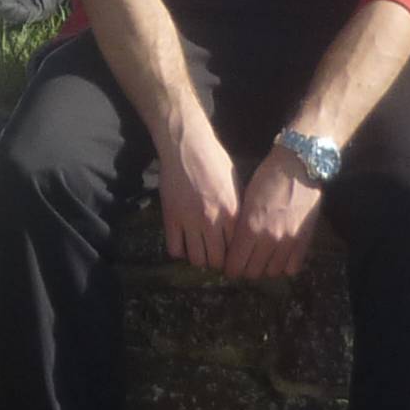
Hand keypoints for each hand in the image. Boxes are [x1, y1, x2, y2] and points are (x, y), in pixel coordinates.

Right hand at [153, 114, 241, 271]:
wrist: (186, 146)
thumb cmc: (214, 160)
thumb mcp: (235, 184)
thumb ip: (236, 209)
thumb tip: (238, 228)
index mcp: (232, 212)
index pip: (236, 248)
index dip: (234, 256)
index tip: (231, 256)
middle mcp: (212, 220)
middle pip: (216, 259)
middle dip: (216, 263)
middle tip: (214, 257)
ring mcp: (190, 221)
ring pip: (196, 258)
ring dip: (198, 258)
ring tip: (198, 251)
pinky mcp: (171, 218)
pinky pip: (175, 248)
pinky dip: (179, 251)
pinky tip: (182, 244)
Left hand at [223, 143, 325, 279]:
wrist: (297, 167)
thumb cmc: (267, 179)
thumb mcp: (246, 201)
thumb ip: (240, 227)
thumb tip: (233, 247)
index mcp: (249, 228)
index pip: (235, 264)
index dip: (230, 268)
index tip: (231, 265)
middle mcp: (268, 239)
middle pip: (252, 272)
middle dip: (245, 269)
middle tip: (246, 261)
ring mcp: (288, 242)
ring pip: (271, 272)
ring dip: (265, 267)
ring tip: (263, 258)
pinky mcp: (304, 241)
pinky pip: (292, 268)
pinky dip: (284, 266)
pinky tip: (280, 256)